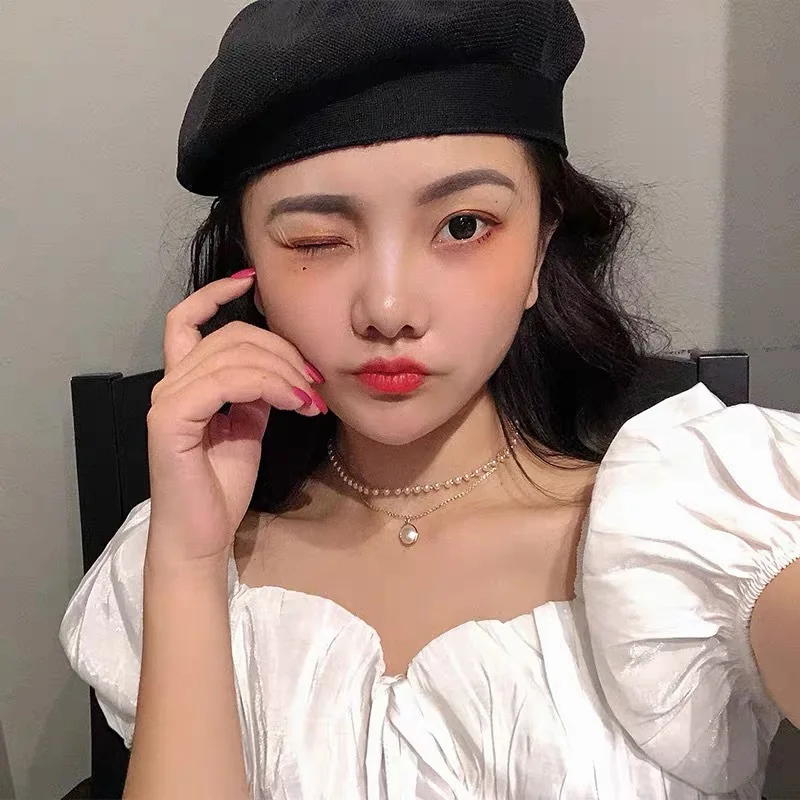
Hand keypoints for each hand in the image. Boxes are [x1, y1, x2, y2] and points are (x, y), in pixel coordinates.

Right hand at [145, 271, 326, 565]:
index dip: (216, 294)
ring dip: (284, 371)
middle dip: (282, 350)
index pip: (187, 319)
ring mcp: (168, 399)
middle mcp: (170, 383)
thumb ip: (255, 390)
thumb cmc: (223, 484)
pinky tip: (296, 403)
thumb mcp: (247, 425)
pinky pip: (227, 381)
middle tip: (315, 380)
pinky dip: (270, 385)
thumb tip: (282, 367)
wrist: (203, 534)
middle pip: (231, 335)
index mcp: (185, 380)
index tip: (252, 280)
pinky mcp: (171, 418)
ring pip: (234, 355)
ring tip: (311, 398)